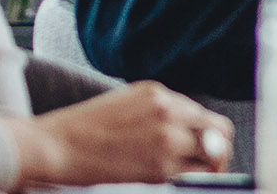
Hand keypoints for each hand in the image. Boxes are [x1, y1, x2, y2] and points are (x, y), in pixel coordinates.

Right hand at [7, 81, 232, 187]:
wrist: (56, 146)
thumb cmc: (83, 130)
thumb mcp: (125, 104)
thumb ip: (159, 113)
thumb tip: (190, 132)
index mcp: (159, 94)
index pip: (205, 116)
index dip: (210, 136)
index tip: (206, 150)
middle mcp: (169, 112)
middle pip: (220, 133)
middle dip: (220, 151)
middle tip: (212, 167)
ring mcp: (167, 139)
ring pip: (212, 156)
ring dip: (209, 168)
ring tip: (195, 178)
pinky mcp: (159, 167)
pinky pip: (192, 176)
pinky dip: (192, 180)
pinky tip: (177, 182)